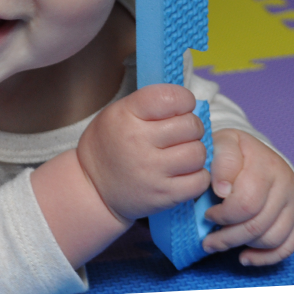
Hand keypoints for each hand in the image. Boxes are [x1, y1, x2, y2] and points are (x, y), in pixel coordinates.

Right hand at [77, 84, 209, 223]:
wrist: (93, 186)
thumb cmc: (110, 143)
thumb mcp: (117, 112)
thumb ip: (150, 104)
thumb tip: (189, 103)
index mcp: (126, 115)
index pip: (171, 98)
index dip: (184, 100)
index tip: (180, 107)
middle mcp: (139, 141)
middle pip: (191, 125)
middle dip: (191, 127)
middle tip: (179, 133)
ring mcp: (152, 171)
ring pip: (198, 153)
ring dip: (194, 151)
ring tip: (180, 153)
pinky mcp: (164, 195)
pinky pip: (200, 180)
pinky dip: (197, 175)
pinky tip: (182, 171)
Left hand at [203, 129, 293, 265]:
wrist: (261, 153)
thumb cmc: (236, 151)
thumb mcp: (224, 143)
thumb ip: (221, 161)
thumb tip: (222, 191)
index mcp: (264, 164)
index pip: (246, 202)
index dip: (222, 214)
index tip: (207, 213)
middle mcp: (285, 184)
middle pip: (256, 224)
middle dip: (227, 237)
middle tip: (207, 239)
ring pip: (270, 239)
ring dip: (241, 246)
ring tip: (218, 244)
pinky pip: (287, 247)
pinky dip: (264, 257)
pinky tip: (244, 257)